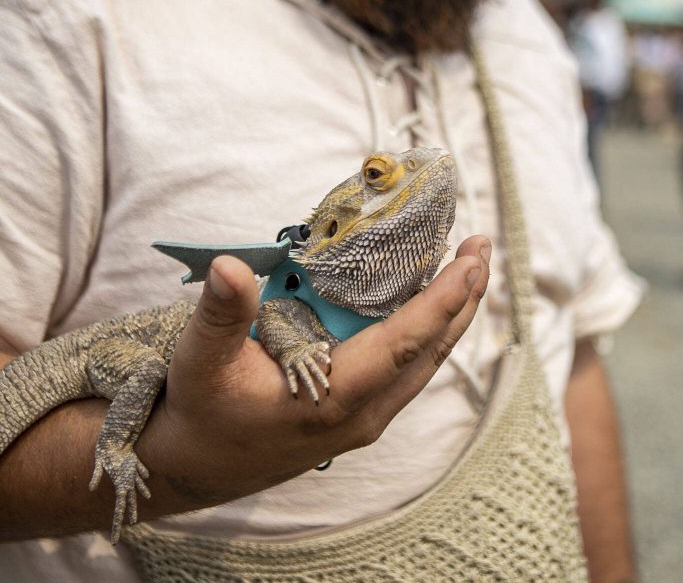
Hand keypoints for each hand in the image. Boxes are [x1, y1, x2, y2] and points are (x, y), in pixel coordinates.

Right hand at [137, 234, 490, 514]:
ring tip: (466, 269)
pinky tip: (423, 305)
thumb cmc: (201, 413)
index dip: (443, 300)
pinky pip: (406, 369)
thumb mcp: (202, 358)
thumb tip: (230, 265)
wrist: (193, 468)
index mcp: (335, 400)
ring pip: (423, 363)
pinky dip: (424, 331)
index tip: (472, 262)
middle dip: (462, 298)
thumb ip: (221, 311)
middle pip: (430, 351)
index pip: (406, 343)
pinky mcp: (356, 415)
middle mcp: (362, 414)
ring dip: (449, 314)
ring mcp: (363, 418)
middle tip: (481, 248)